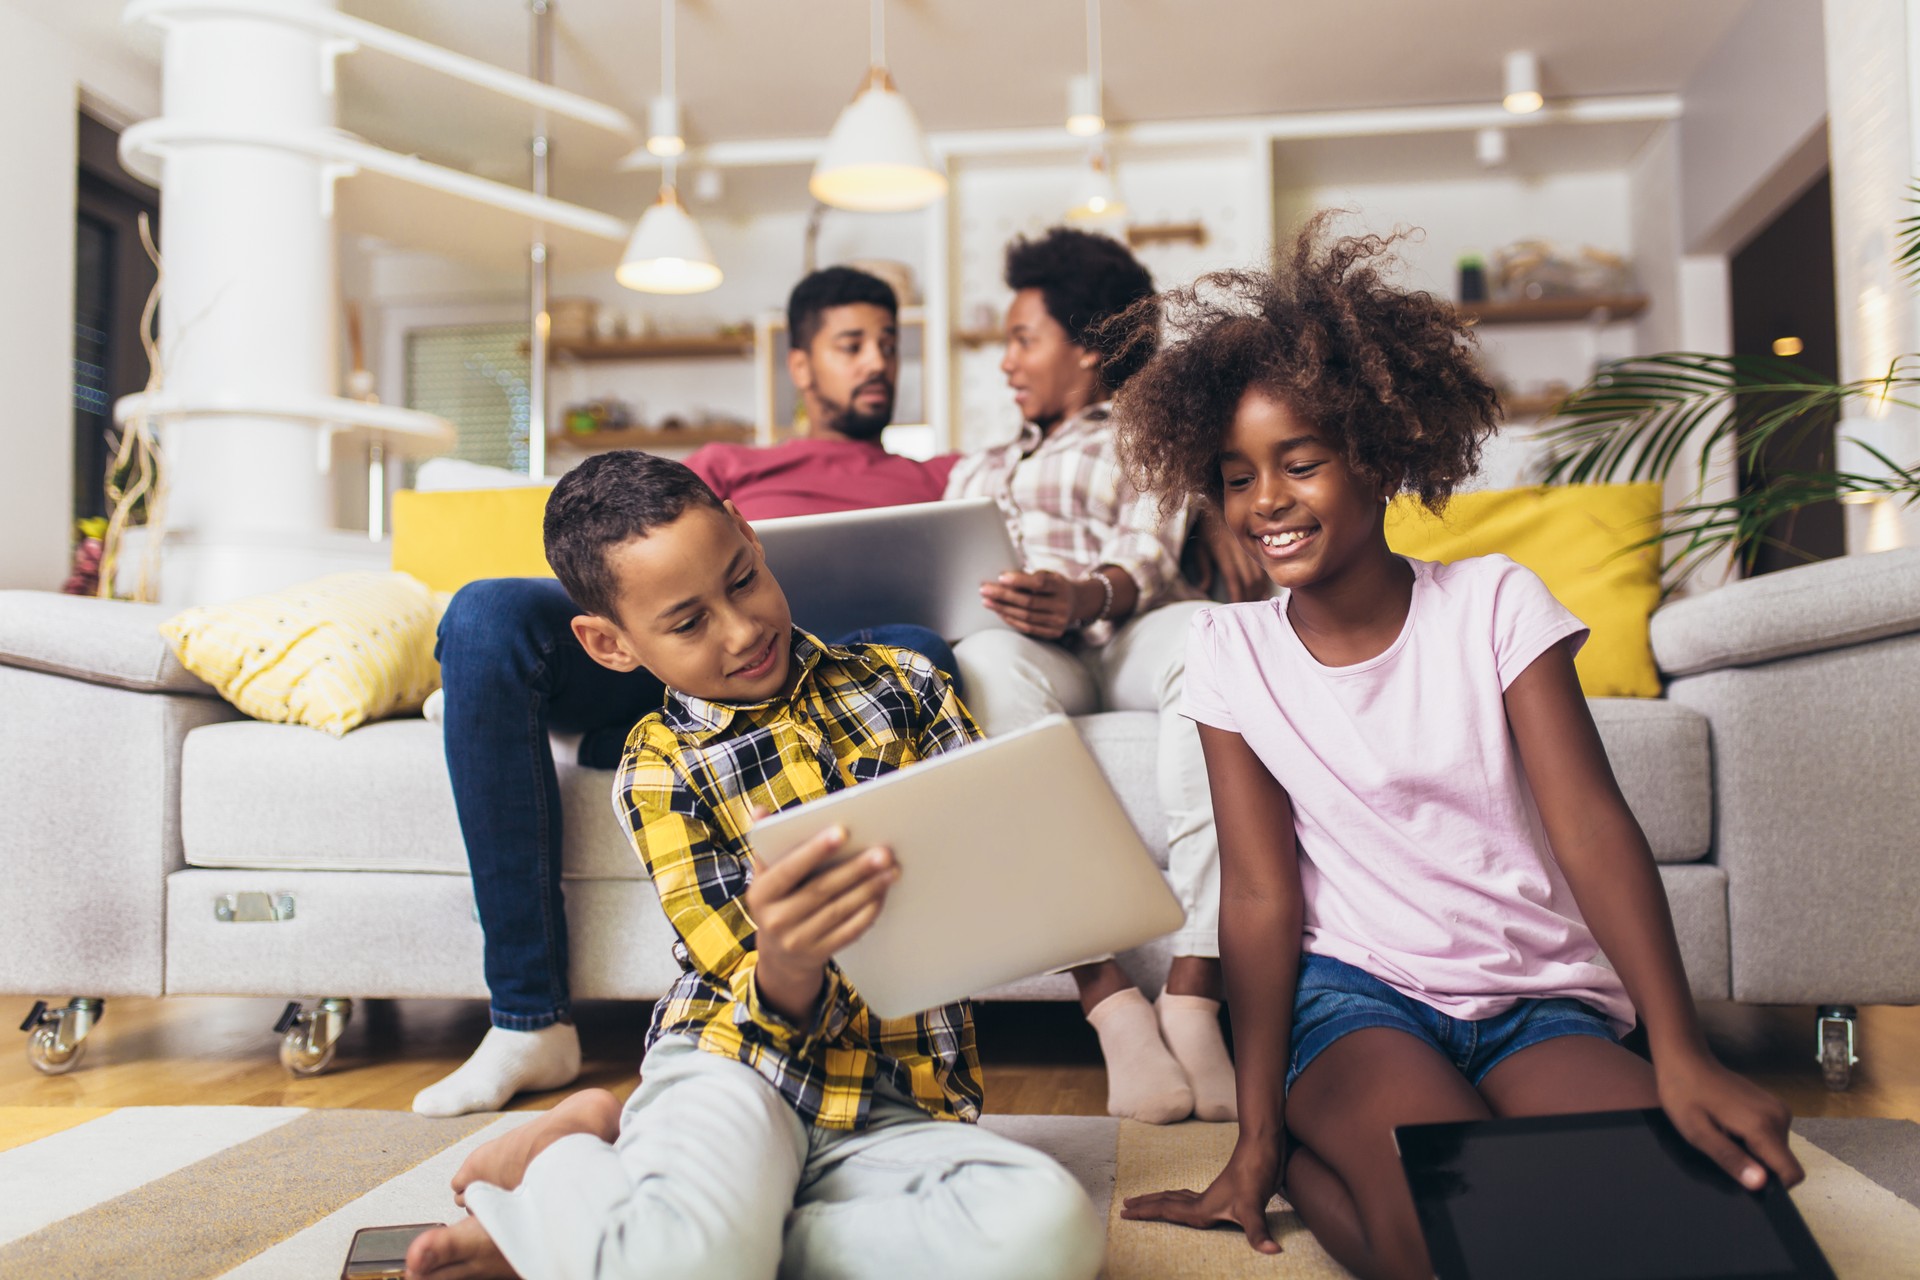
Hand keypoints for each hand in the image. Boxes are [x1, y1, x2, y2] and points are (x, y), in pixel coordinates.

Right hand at [743, 814, 898, 1022]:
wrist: (779, 957)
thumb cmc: (778, 901)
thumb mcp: (765, 876)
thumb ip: (767, 843)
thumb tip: (760, 810)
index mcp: (761, 894)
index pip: (789, 869)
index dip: (815, 850)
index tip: (842, 831)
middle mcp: (775, 920)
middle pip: (820, 890)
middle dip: (855, 869)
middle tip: (882, 852)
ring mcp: (797, 941)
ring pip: (838, 910)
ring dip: (869, 888)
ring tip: (891, 870)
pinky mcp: (818, 954)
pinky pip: (848, 931)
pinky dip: (867, 912)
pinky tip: (882, 894)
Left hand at [979, 569, 1086, 638]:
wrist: (1076, 602)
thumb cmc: (1054, 585)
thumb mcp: (1049, 575)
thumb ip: (1031, 577)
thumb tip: (1002, 579)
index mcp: (1061, 586)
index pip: (1039, 583)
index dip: (1019, 581)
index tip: (1000, 577)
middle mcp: (1062, 605)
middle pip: (1028, 602)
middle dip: (1003, 596)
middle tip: (984, 590)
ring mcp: (1059, 621)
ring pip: (1026, 617)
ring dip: (1003, 609)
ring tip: (987, 602)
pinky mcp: (1053, 632)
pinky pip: (1028, 628)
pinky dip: (1011, 620)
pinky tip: (1000, 612)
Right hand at [1120, 1138, 1284, 1254]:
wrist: (1264, 1146)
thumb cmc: (1257, 1173)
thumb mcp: (1255, 1207)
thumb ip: (1258, 1232)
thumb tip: (1272, 1251)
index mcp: (1202, 1207)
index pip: (1165, 1210)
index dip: (1144, 1212)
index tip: (1124, 1212)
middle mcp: (1203, 1201)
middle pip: (1166, 1201)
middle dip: (1146, 1205)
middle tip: (1125, 1206)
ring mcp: (1213, 1194)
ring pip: (1178, 1198)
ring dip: (1160, 1200)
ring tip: (1147, 1202)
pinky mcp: (1224, 1192)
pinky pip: (1192, 1197)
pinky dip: (1181, 1199)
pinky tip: (1188, 1202)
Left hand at [1189, 511, 1268, 603]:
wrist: (1216, 503)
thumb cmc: (1205, 527)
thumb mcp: (1200, 547)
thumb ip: (1203, 568)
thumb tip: (1204, 588)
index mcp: (1224, 553)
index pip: (1234, 580)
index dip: (1237, 595)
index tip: (1236, 605)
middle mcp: (1239, 551)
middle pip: (1249, 580)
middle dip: (1249, 596)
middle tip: (1247, 608)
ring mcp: (1249, 547)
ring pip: (1258, 574)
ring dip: (1258, 589)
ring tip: (1256, 601)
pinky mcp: (1255, 544)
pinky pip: (1262, 564)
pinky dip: (1263, 578)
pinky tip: (1262, 587)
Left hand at [1657, 1051, 1803, 1190]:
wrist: (1685, 1059)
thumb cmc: (1685, 1095)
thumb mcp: (1698, 1133)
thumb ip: (1730, 1159)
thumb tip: (1759, 1184)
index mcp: (1763, 1126)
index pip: (1792, 1173)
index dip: (1773, 1185)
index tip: (1745, 1176)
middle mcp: (1779, 1116)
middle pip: (1782, 1162)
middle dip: (1757, 1164)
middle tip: (1724, 1146)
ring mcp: (1778, 1108)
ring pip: (1777, 1149)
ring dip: (1753, 1150)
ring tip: (1724, 1133)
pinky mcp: (1773, 1104)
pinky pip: (1772, 1135)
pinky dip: (1754, 1138)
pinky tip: (1730, 1125)